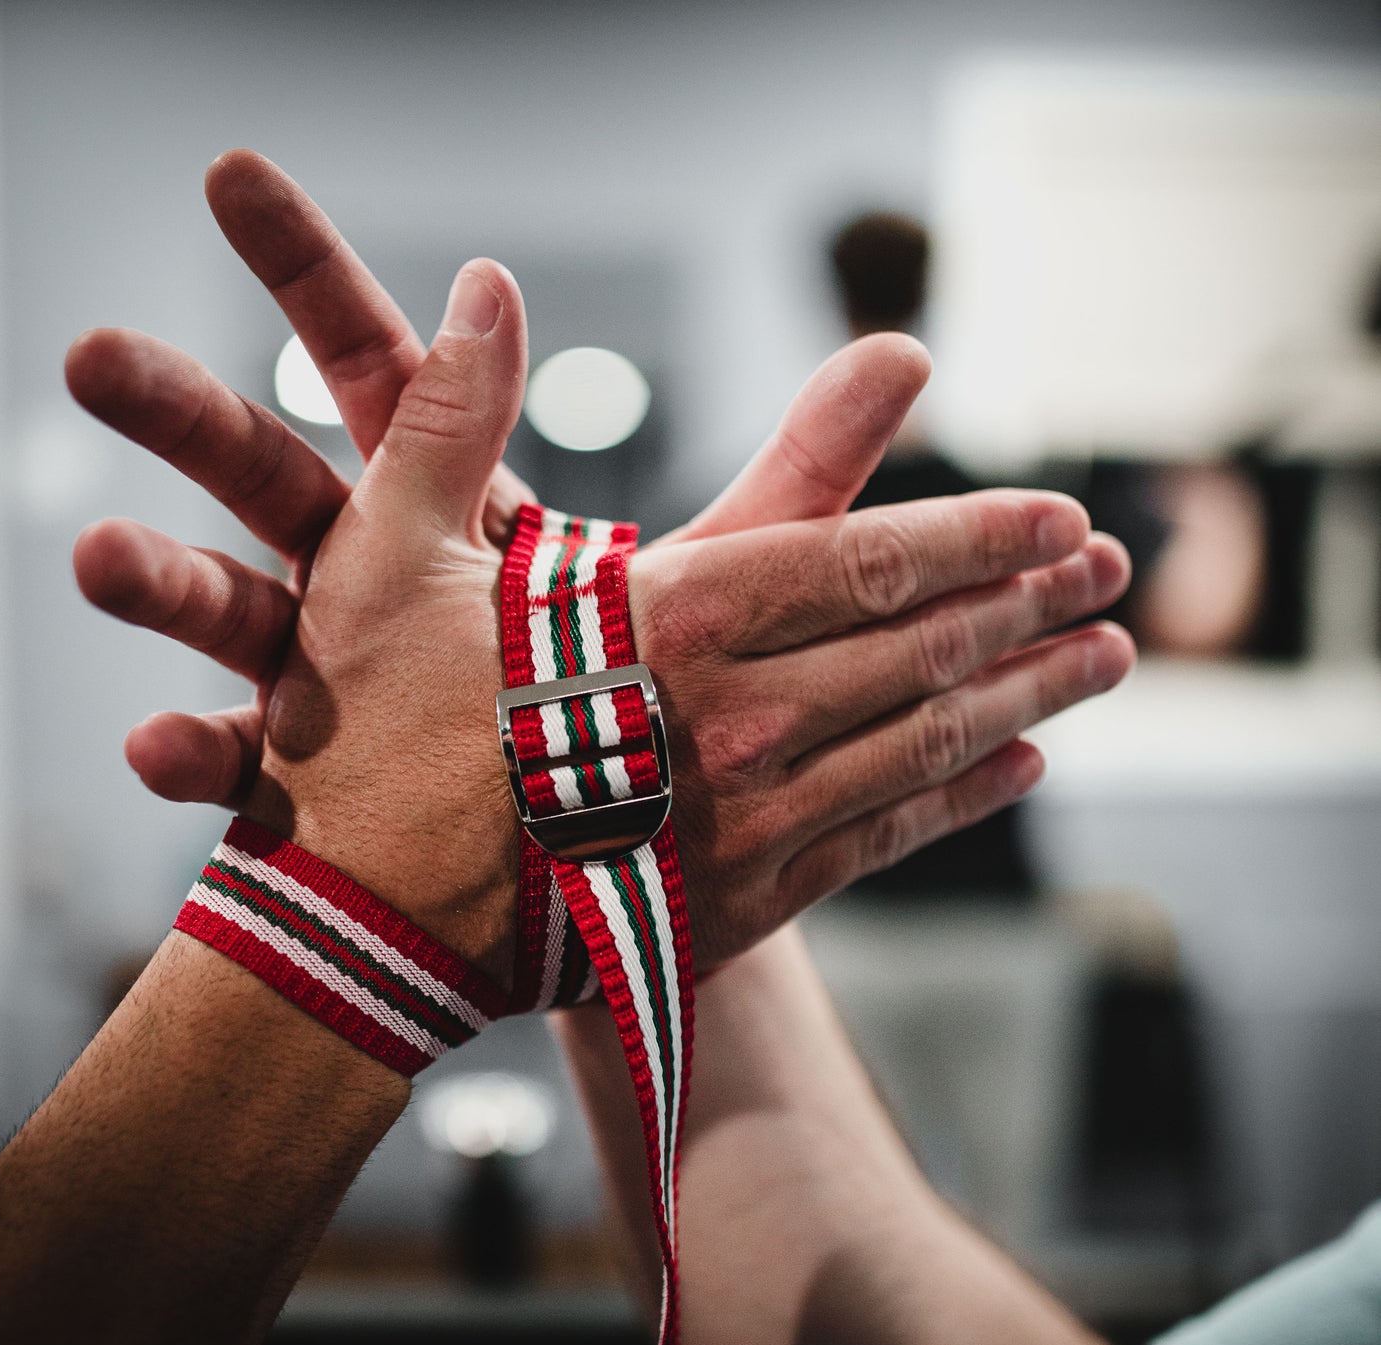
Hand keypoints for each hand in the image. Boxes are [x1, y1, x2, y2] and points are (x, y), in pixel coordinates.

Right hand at [71, 153, 1133, 989]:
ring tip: (1106, 660)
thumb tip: (485, 290)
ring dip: (1029, 695)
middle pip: (922, 651)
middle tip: (1113, 574)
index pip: (862, 563)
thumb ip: (452, 418)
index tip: (1059, 515)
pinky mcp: (743, 901)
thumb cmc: (370, 731)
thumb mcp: (388, 552)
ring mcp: (750, 820)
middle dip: (1031, 603)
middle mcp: (735, 718)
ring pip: (927, 745)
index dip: (976, 535)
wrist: (362, 924)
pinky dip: (962, 797)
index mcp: (666, 621)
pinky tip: (1020, 768)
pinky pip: (885, 841)